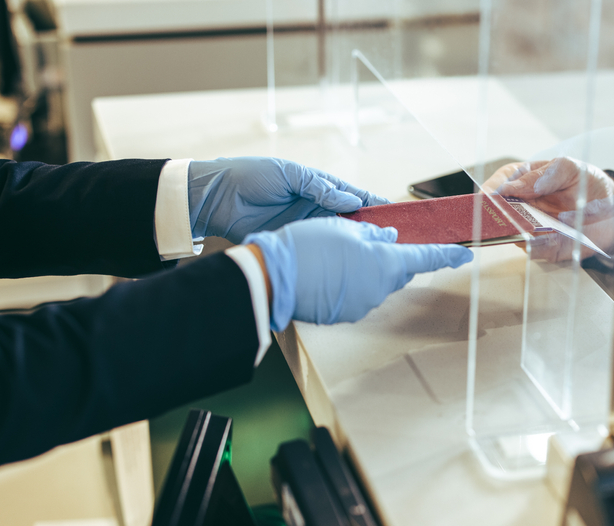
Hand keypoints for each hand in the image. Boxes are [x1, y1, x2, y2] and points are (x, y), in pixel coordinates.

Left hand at [188, 157, 390, 242]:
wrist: (217, 197)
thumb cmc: (251, 176)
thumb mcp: (289, 175)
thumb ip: (320, 187)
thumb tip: (350, 200)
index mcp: (318, 185)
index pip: (354, 195)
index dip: (375, 203)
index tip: (396, 213)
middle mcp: (316, 206)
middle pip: (352, 219)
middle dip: (372, 228)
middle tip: (394, 240)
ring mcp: (306, 226)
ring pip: (338, 236)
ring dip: (356, 244)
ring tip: (377, 254)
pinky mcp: (294, 241)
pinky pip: (319, 249)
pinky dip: (334, 255)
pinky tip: (348, 263)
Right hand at [245, 217, 472, 329]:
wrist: (273, 278)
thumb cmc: (309, 247)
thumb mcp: (344, 228)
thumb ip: (373, 234)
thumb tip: (390, 238)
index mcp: (386, 263)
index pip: (426, 258)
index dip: (447, 255)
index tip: (465, 254)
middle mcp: (380, 288)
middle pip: (399, 271)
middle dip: (393, 258)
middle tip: (370, 242)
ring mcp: (363, 305)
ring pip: (377, 283)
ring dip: (368, 270)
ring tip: (339, 256)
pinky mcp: (345, 314)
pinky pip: (358, 295)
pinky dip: (352, 283)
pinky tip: (330, 272)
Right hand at [485, 157, 613, 261]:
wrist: (612, 207)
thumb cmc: (586, 182)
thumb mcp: (569, 168)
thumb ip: (547, 174)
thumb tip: (522, 186)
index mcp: (523, 180)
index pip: (498, 185)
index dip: (490, 192)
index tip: (491, 197)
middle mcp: (522, 206)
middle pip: (499, 213)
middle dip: (497, 216)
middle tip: (501, 216)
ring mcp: (531, 227)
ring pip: (513, 234)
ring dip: (516, 234)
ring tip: (522, 230)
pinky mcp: (545, 246)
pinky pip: (535, 250)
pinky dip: (537, 248)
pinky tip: (544, 241)